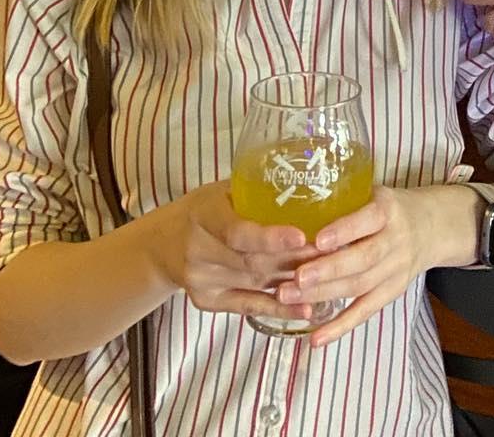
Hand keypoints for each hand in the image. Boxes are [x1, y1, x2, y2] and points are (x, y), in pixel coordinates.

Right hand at [155, 181, 312, 324]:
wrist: (163, 243)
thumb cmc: (206, 208)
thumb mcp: (224, 190)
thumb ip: (257, 191)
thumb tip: (311, 184)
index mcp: (204, 214)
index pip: (237, 231)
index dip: (270, 237)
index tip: (302, 235)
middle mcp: (198, 250)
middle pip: (251, 262)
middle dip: (293, 260)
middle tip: (331, 254)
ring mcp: (200, 280)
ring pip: (254, 283)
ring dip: (292, 282)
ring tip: (327, 276)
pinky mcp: (206, 301)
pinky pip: (246, 306)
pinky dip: (277, 307)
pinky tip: (305, 308)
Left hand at [276, 186, 460, 347]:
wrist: (431, 227)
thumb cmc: (390, 208)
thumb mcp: (374, 193)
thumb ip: (345, 200)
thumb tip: (295, 202)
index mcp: (389, 210)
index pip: (368, 220)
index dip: (344, 231)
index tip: (317, 240)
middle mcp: (395, 241)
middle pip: (362, 259)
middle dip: (327, 270)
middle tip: (295, 277)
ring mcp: (395, 270)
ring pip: (359, 287)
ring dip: (322, 295)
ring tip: (287, 297)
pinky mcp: (392, 292)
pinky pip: (365, 312)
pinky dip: (339, 327)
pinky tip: (315, 338)